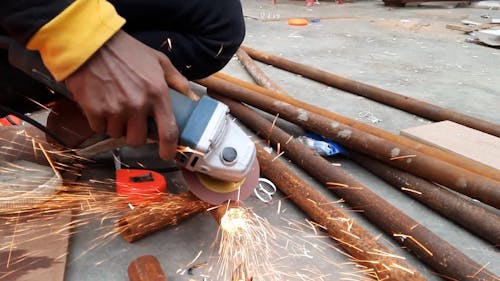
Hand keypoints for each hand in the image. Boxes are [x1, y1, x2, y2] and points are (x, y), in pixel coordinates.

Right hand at [65, 30, 192, 159]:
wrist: (90, 43)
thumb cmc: (126, 51)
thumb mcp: (158, 60)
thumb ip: (176, 80)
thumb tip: (191, 98)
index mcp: (157, 94)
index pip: (168, 131)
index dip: (168, 148)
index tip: (167, 154)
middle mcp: (138, 105)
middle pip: (137, 139)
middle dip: (134, 133)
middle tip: (131, 120)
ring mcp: (115, 109)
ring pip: (117, 134)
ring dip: (116, 125)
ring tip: (113, 105)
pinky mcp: (94, 110)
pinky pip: (99, 128)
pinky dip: (99, 120)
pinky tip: (100, 102)